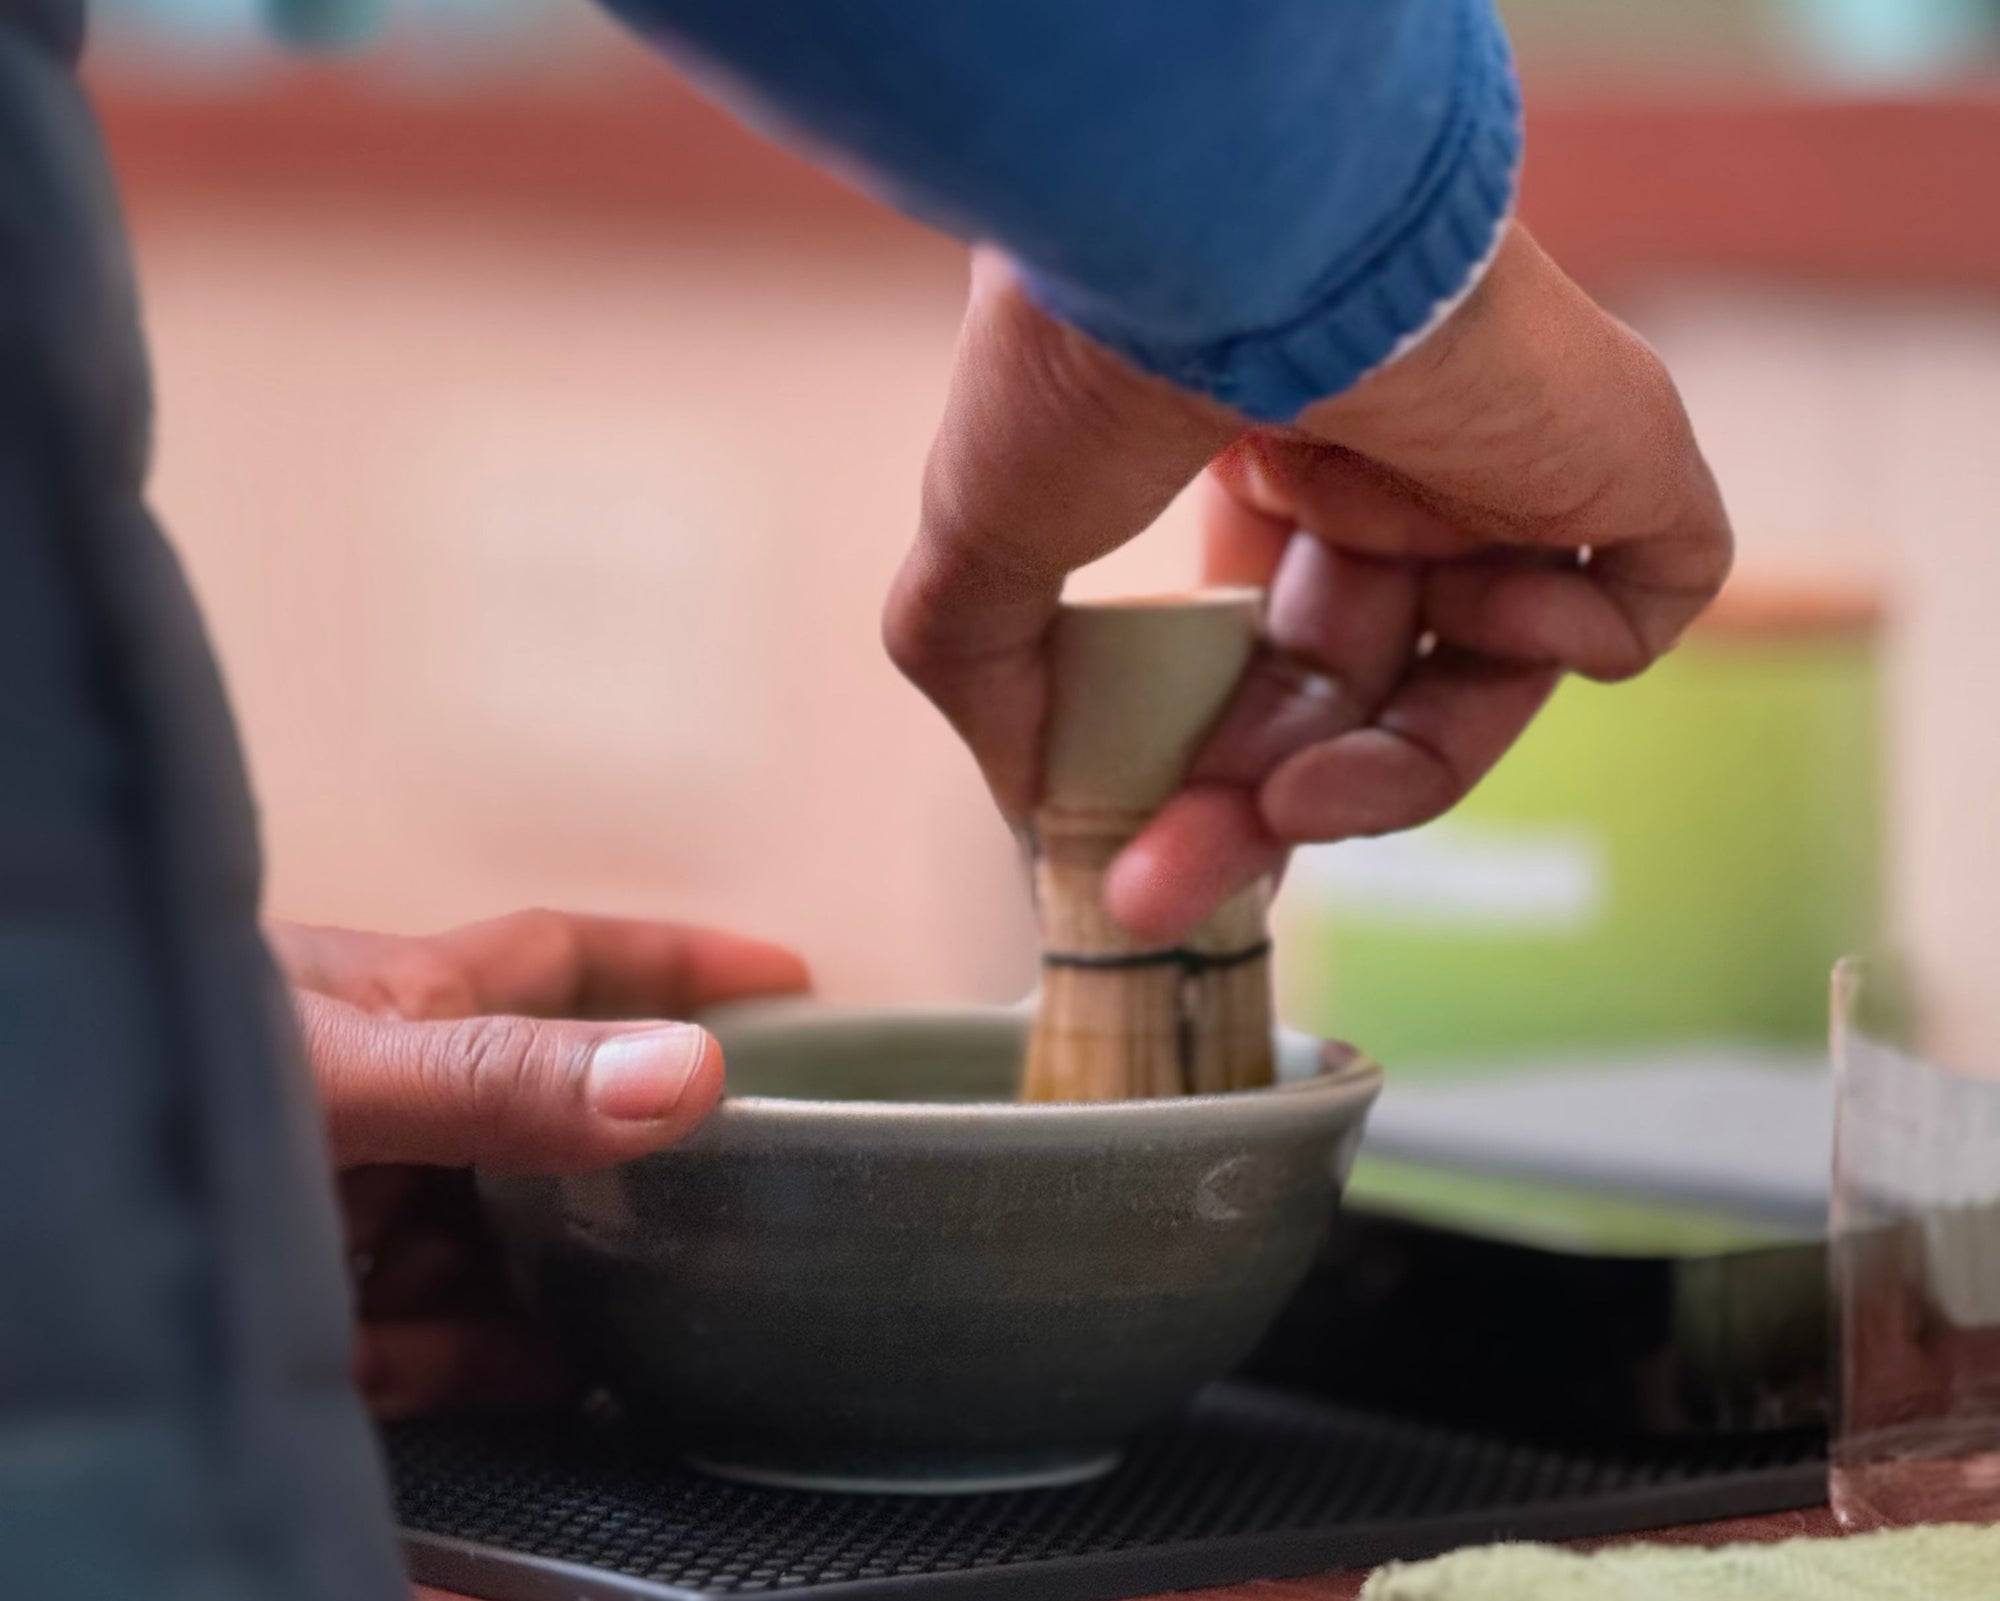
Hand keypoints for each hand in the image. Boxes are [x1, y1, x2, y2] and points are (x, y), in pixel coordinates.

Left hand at [274, 908, 809, 1418]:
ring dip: (567, 1269)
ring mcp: (343, 1209)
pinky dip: (486, 1354)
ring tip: (662, 1305)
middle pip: (542, 1117)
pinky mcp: (305, 1316)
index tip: (787, 980)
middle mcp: (383, 1100)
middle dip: (632, 1153)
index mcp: (399, 1005)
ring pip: (490, 1235)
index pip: (567, 963)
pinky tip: (555, 1378)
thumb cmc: (146, 1084)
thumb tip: (685, 1073)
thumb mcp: (338, 1074)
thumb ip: (502, 1080)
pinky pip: (421, 1337)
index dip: (675, 964)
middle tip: (738, 1196)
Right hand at [885, 223, 1730, 941]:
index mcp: (1254, 438)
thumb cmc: (1083, 356)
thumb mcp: (982, 540)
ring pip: (1481, 672)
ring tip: (1283, 815)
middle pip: (1351, 676)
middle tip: (1167, 883)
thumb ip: (989, 674)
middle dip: (1252, 798)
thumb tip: (1028, 810)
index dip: (1218, 742)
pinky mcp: (1617, 447)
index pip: (1264, 629)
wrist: (1220, 232)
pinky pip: (1645, 596)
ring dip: (1385, 778)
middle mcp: (1385, 445)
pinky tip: (1472, 605)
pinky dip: (1571, 647)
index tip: (1153, 827)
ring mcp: (1500, 449)